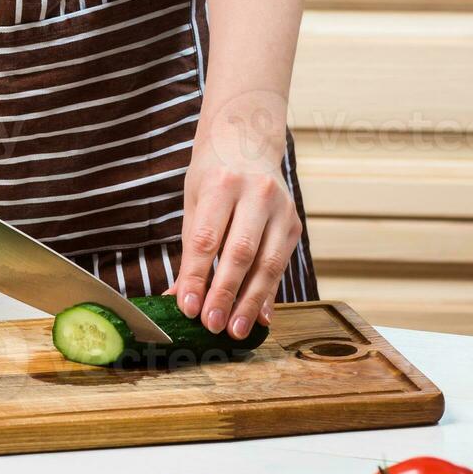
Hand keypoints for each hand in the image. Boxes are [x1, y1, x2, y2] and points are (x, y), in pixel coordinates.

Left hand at [169, 98, 301, 339]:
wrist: (248, 143)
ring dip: (249, 302)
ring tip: (234, 331)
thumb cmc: (213, 176)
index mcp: (221, 184)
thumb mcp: (193, 203)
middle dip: (224, 294)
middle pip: (240, 253)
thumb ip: (189, 250)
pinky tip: (257, 318)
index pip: (206, 238)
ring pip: (267, 264)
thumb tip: (178, 297)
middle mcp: (256, 194)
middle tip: (211, 325)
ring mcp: (281, 209)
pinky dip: (268, 294)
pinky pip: (281, 265)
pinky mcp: (294, 224)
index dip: (196, 276)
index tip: (187, 307)